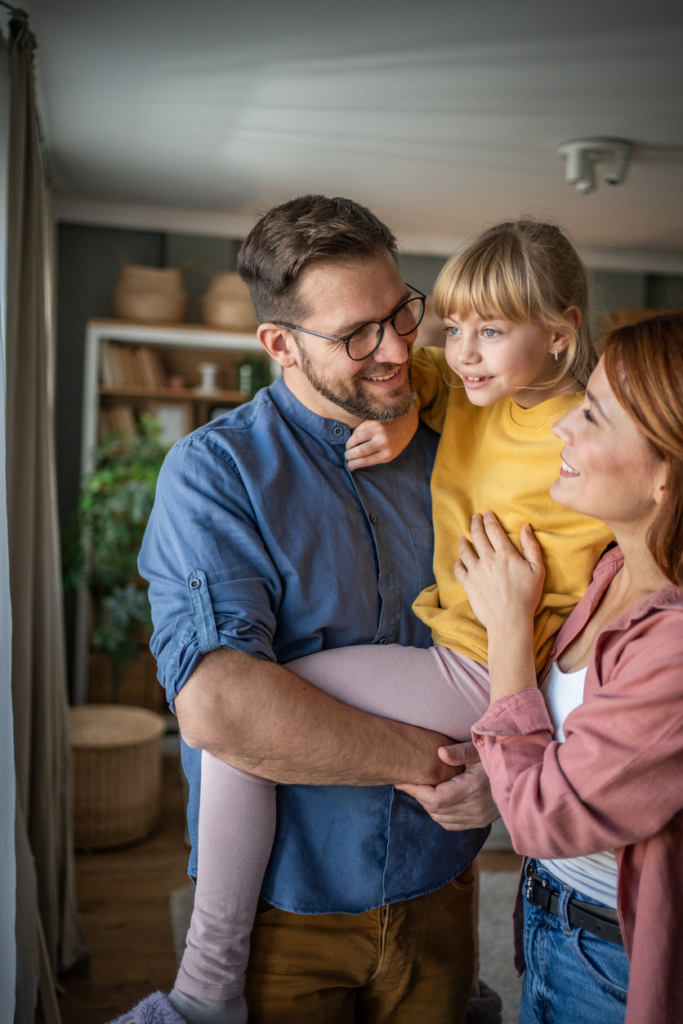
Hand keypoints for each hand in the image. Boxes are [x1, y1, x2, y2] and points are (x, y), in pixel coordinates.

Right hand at [344, 406, 418, 469]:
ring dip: (348, 445)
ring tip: (348, 448)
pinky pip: (359, 429)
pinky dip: (354, 435)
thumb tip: (355, 463)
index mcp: (387, 454)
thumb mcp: (390, 454)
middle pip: (358, 451)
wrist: (406, 424)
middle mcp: (383, 442)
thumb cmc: (396, 442)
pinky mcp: (374, 421)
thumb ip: (375, 458)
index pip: (364, 461)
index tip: (349, 466)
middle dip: (348, 455)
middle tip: (347, 456)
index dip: (353, 465)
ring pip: (355, 438)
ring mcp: (378, 430)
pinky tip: (355, 438)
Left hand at [396, 741, 499, 830]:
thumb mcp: (478, 748)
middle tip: (410, 780)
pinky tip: (438, 799)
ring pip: (440, 818)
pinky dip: (440, 813)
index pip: (435, 799)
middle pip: (434, 809)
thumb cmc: (495, 756)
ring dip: (428, 805)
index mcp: (473, 788)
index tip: (402, 781)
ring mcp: (478, 817)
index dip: (415, 791)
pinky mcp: (480, 822)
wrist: (519, 774)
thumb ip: (459, 752)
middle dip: (419, 796)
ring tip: (424, 788)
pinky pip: (451, 824)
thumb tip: (440, 752)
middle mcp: (475, 807)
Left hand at [454, 512, 544, 633]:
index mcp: (505, 554)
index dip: (489, 519)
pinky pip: (458, 568)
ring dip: (464, 541)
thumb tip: (525, 527)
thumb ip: (531, 546)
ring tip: (464, 537)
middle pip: (477, 535)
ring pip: (465, 550)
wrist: (509, 620)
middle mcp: (488, 559)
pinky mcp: (468, 584)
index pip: (493, 529)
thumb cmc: (527, 596)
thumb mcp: (537, 570)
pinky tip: (461, 560)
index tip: (487, 513)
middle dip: (475, 523)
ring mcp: (475, 571)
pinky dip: (459, 561)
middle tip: (474, 518)